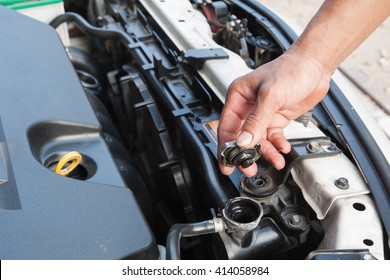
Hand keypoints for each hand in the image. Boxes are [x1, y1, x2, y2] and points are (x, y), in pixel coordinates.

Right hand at [217, 49, 330, 176]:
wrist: (315, 66)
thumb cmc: (291, 70)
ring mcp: (262, 114)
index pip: (227, 127)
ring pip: (258, 140)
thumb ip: (256, 121)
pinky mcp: (276, 118)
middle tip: (249, 168)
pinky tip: (283, 148)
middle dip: (246, 154)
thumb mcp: (270, 96)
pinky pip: (273, 137)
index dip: (226, 147)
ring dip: (266, 152)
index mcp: (238, 97)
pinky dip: (277, 145)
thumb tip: (243, 142)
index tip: (227, 164)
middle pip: (241, 137)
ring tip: (274, 160)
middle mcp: (247, 106)